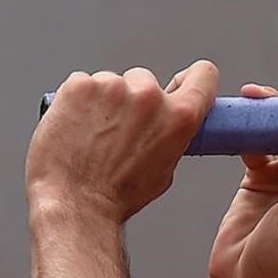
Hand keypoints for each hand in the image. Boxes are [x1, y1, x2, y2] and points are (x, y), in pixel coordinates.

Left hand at [26, 60, 217, 223]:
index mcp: (179, 117)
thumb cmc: (118, 194)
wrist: (76, 201)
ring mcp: (113, 87)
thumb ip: (171, 136)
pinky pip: (81, 84)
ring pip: (111, 83)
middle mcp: (150, 97)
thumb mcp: (166, 168)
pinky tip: (74, 126)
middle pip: (145, 80)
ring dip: (103, 101)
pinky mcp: (80, 86)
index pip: (203, 76)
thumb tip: (165, 123)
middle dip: (133, 99)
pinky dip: (76, 101)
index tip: (181, 83)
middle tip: (118, 129)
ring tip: (92, 134)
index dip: (193, 79)